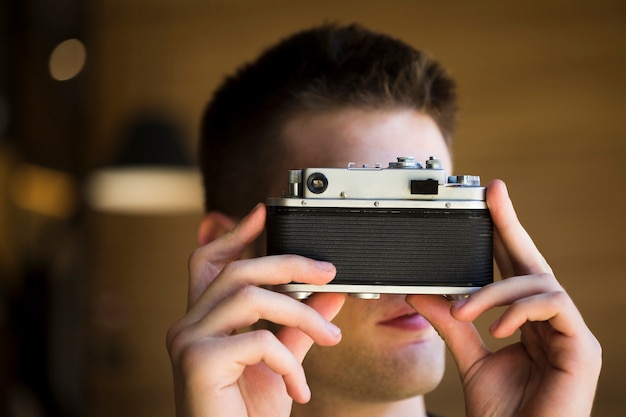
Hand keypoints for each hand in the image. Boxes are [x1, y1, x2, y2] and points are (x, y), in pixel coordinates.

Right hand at [166, 203, 344, 416]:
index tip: (263, 212)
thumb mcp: (281, 363)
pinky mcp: (197, 362)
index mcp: (203, 322)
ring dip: (301, 314)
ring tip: (329, 338)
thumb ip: (301, 326)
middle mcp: (186, 326)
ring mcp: (187, 341)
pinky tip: (300, 390)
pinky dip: (289, 361)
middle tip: (329, 272)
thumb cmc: (248, 415)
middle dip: (288, 263)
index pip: (208, 262)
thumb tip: (333, 293)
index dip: (234, 233)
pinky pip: (258, 340)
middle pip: (237, 270)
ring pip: (251, 298)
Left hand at [407, 179, 600, 416]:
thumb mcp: (471, 357)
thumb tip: (423, 291)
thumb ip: (453, 323)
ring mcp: (570, 333)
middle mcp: (551, 322)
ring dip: (495, 291)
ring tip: (466, 312)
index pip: (515, 269)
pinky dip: (519, 309)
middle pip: (533, 261)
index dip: (504, 233)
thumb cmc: (503, 412)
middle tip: (493, 193)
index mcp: (527, 322)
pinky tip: (495, 327)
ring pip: (538, 282)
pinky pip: (554, 305)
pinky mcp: (582, 348)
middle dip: (511, 224)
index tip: (489, 201)